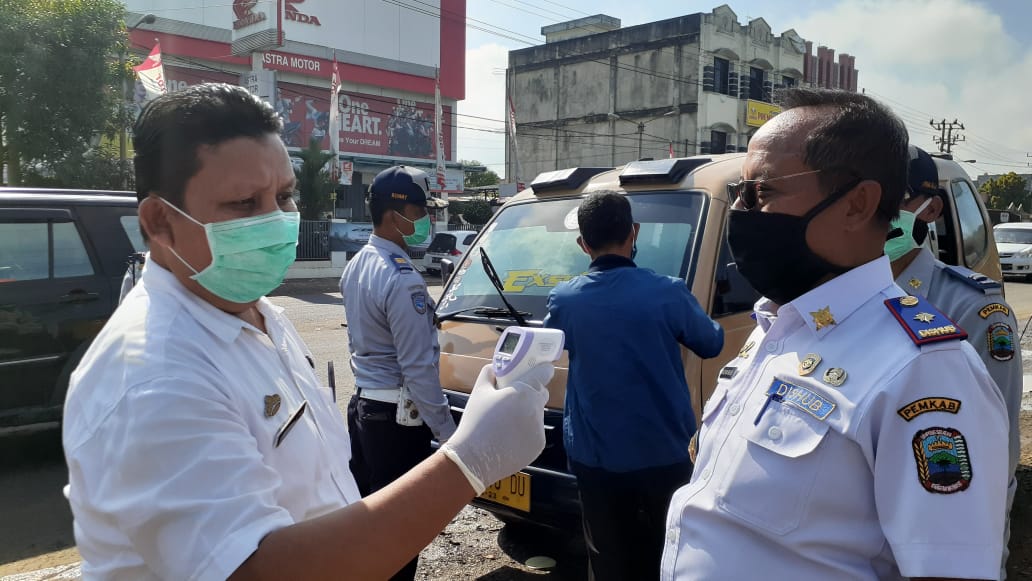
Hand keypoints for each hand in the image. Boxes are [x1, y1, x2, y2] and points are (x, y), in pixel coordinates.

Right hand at [439, 363, 550, 493]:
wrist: (474, 458)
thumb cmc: (475, 422)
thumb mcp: (479, 392)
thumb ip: (489, 374)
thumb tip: (494, 368)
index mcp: (524, 392)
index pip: (544, 374)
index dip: (542, 371)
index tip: (539, 371)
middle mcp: (536, 409)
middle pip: (541, 395)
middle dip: (532, 395)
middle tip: (514, 400)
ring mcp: (539, 429)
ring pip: (537, 416)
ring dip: (528, 416)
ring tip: (506, 424)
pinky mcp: (538, 446)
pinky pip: (535, 434)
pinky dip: (527, 434)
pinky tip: (509, 438)